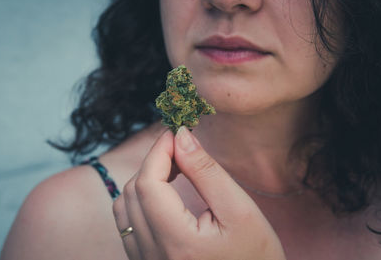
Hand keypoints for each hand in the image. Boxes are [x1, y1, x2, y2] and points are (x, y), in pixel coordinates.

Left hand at [112, 126, 286, 259]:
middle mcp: (153, 256)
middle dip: (152, 163)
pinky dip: (140, 201)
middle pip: (132, 193)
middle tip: (179, 148)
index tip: (175, 133)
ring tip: (172, 168)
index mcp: (177, 243)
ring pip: (124, 208)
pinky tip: (163, 194)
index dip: (158, 152)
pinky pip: (127, 225)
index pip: (147, 184)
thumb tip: (181, 137)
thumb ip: (206, 172)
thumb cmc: (256, 256)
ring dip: (143, 180)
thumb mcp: (239, 211)